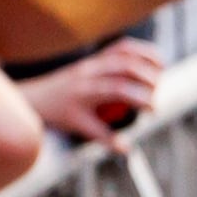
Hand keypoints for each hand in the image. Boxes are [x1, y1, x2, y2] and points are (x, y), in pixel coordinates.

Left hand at [22, 38, 164, 142]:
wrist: (34, 97)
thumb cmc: (57, 114)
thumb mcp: (80, 127)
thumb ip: (105, 137)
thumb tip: (128, 148)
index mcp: (85, 90)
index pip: (118, 89)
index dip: (140, 98)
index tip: (154, 111)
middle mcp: (89, 71)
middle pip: (125, 66)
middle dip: (148, 79)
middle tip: (157, 95)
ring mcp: (92, 62)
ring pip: (123, 52)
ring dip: (147, 60)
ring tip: (162, 76)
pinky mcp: (94, 57)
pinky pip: (119, 48)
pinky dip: (140, 51)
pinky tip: (155, 60)